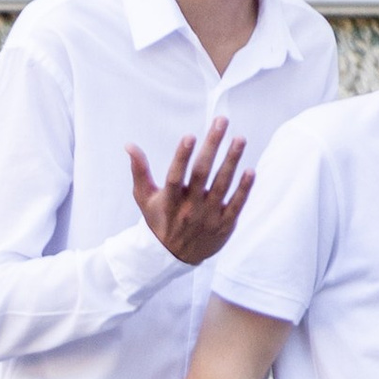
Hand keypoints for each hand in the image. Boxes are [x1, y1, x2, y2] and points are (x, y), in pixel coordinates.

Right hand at [128, 121, 252, 267]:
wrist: (173, 257)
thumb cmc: (159, 220)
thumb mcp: (144, 198)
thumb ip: (139, 171)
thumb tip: (129, 145)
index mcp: (169, 201)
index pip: (175, 177)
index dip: (181, 157)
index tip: (189, 136)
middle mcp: (189, 209)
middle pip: (201, 174)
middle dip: (212, 146)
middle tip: (221, 121)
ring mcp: (208, 217)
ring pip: (222, 185)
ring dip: (231, 161)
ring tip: (239, 139)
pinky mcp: (224, 225)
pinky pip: (236, 205)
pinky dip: (244, 189)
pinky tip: (250, 171)